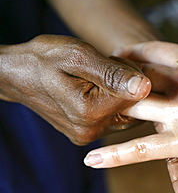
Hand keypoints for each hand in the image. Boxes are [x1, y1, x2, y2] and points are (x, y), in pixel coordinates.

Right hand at [0, 35, 150, 144]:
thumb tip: (145, 87)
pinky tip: (96, 90)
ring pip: (127, 113)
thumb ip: (113, 73)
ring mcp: (89, 136)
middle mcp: (91, 131)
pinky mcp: (88, 135)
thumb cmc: (44, 59)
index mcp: (90, 113)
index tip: (112, 62)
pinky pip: (114, 118)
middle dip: (127, 85)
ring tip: (97, 79)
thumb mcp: (79, 56)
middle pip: (135, 108)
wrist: (17, 75)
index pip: (138, 96)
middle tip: (104, 69)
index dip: (131, 74)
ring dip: (120, 94)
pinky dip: (112, 102)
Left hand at [84, 0, 177, 173]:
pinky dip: (115, 155)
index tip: (122, 54)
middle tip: (98, 82)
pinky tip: (92, 159)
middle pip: (138, 78)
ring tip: (87, 114)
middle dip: (117, 79)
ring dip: (110, 110)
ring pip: (134, 110)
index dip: (135, 52)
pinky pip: (142, 151)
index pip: (156, 51)